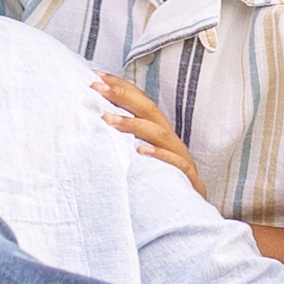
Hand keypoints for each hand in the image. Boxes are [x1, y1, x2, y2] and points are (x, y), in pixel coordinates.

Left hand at [90, 71, 211, 196]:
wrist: (190, 206)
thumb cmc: (161, 177)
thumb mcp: (143, 155)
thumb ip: (126, 139)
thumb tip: (94, 121)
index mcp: (158, 130)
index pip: (139, 101)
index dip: (120, 86)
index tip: (94, 76)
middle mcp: (169, 138)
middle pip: (147, 110)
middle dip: (121, 96)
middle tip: (94, 87)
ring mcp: (179, 155)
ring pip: (157, 134)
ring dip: (132, 125)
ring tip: (107, 119)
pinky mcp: (186, 176)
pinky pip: (174, 163)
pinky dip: (159, 156)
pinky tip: (141, 152)